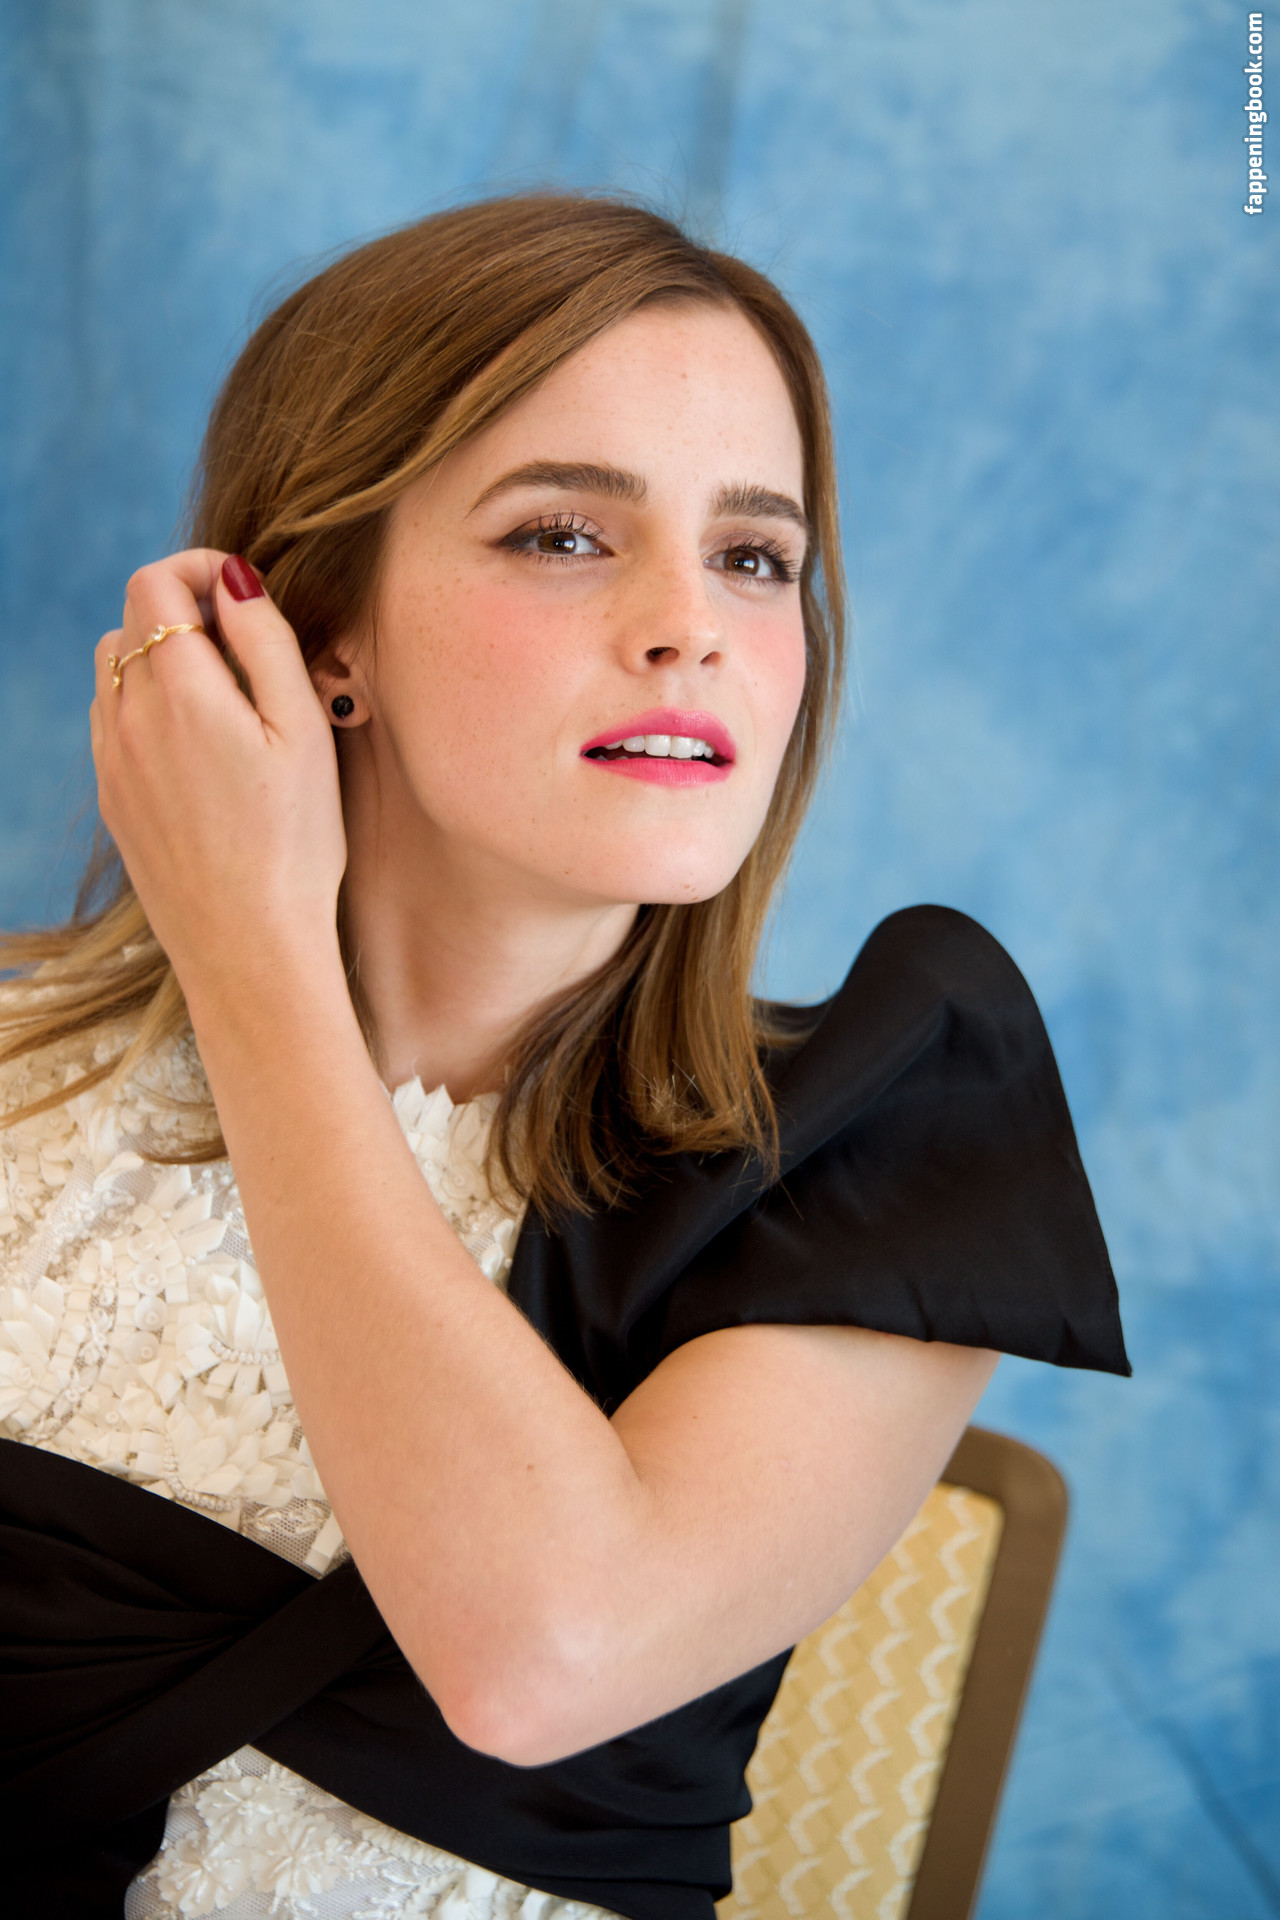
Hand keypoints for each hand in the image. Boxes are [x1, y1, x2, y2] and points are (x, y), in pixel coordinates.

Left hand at [91, 550, 347, 1015]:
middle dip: (183, 608)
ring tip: (223, 695)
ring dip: (160, 656)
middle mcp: (129, 718)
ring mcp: (112, 760)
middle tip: (245, 644)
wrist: (249, 948)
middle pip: (131, 617)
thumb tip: (234, 578)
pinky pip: (111, 720)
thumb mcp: (303, 733)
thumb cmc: (295, 846)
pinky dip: (145, 704)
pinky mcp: (113, 798)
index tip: (245, 596)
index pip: (155, 581)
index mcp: (181, 692)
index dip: (200, 569)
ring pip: (114, 667)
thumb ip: (266, 643)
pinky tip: (198, 744)